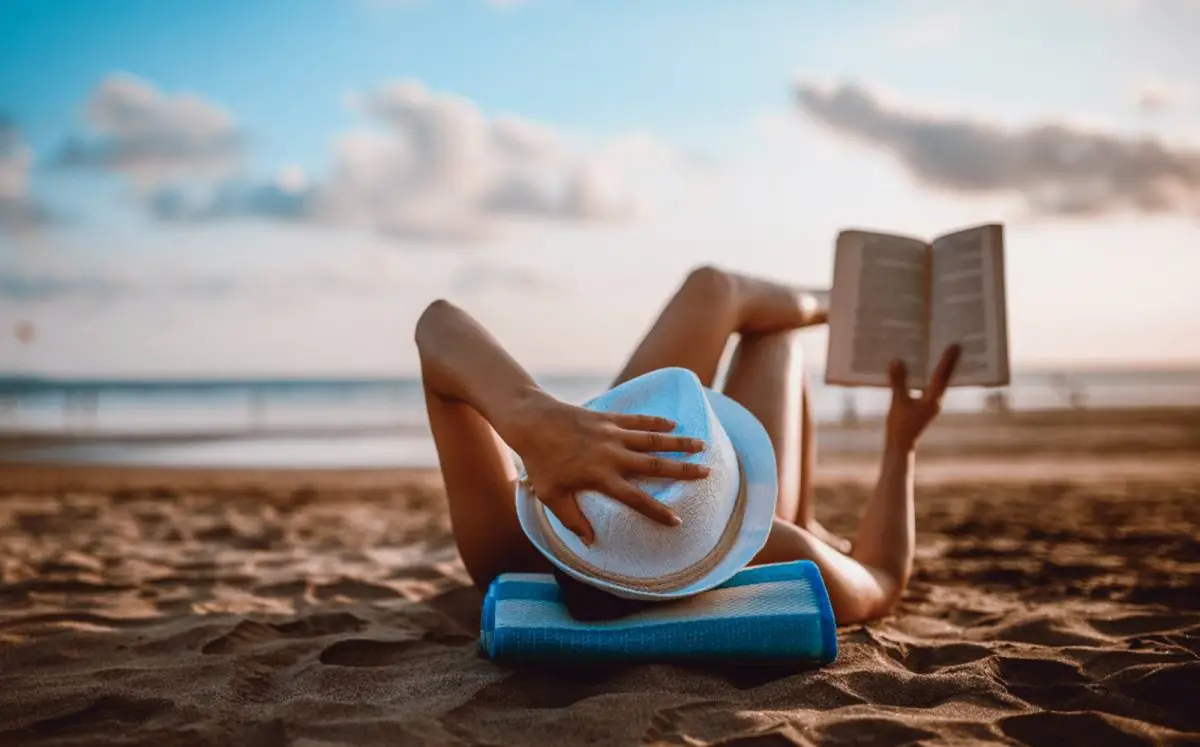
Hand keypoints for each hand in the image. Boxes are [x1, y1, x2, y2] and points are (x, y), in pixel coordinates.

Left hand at [507, 392, 707, 544]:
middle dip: (683, 470)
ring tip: (701, 445)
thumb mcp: (551, 497)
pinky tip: (673, 423)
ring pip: (653, 439)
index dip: (657, 511)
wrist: (532, 422)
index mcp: (601, 478)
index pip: (635, 499)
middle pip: (655, 466)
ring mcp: (612, 434)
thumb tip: (591, 543)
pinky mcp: (608, 418)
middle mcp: (612, 455)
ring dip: (679, 442)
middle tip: (707, 473)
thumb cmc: (540, 462)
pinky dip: (657, 421)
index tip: (678, 520)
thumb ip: (573, 520)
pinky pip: (638, 420)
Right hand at [885, 344, 960, 450]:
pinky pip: (930, 386)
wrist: (900, 445)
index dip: (947, 360)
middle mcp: (935, 400)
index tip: (954, 346)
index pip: (941, 376)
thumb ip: (898, 381)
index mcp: (932, 400)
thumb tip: (896, 361)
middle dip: (950, 362)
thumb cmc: (900, 426)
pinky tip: (924, 370)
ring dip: (941, 369)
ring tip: (945, 354)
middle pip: (945, 378)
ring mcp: (931, 404)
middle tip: (956, 346)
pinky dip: (930, 376)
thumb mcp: (898, 402)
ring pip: (939, 382)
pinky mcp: (924, 406)